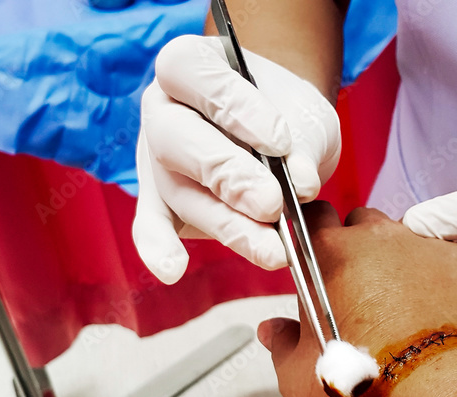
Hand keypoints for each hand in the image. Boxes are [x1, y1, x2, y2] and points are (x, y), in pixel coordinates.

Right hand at [133, 35, 341, 282]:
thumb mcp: (306, 114)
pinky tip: (171, 270)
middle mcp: (162, 109)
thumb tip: (301, 184)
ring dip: (227, 224)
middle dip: (227, 174)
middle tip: (272, 203)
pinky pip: (151, 225)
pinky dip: (158, 248)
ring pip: (179, 191)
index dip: (233, 107)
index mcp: (189, 66)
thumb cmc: (286, 112)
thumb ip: (302, 143)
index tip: (280, 141)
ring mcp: (156, 159)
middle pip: (175, 137)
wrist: (282, 131)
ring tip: (272, 249)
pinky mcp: (160, 202)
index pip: (192, 73)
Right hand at [256, 203, 456, 396]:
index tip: (318, 263)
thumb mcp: (299, 379)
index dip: (314, 237)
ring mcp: (427, 245)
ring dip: (405, 265)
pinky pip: (453, 261)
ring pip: (410, 240)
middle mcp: (379, 238)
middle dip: (360, 250)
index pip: (312, 216)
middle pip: (363, 224)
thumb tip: (275, 332)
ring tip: (408, 313)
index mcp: (328, 254)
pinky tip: (444, 319)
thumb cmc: (370, 392)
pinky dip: (447, 282)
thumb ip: (283, 344)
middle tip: (363, 297)